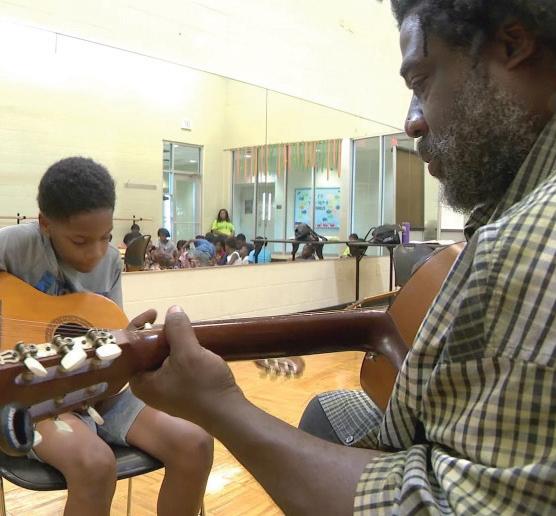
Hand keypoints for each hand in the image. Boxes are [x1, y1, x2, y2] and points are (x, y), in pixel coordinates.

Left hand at [130, 306, 241, 428]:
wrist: (228, 412)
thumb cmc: (203, 385)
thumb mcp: (189, 352)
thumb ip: (177, 329)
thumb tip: (173, 309)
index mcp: (140, 382)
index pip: (130, 349)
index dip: (138, 328)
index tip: (155, 313)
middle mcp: (148, 387)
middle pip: (145, 352)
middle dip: (157, 334)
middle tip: (170, 320)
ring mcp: (165, 390)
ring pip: (161, 358)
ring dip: (170, 342)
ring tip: (182, 328)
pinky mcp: (180, 390)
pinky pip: (174, 365)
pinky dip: (179, 352)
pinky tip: (191, 344)